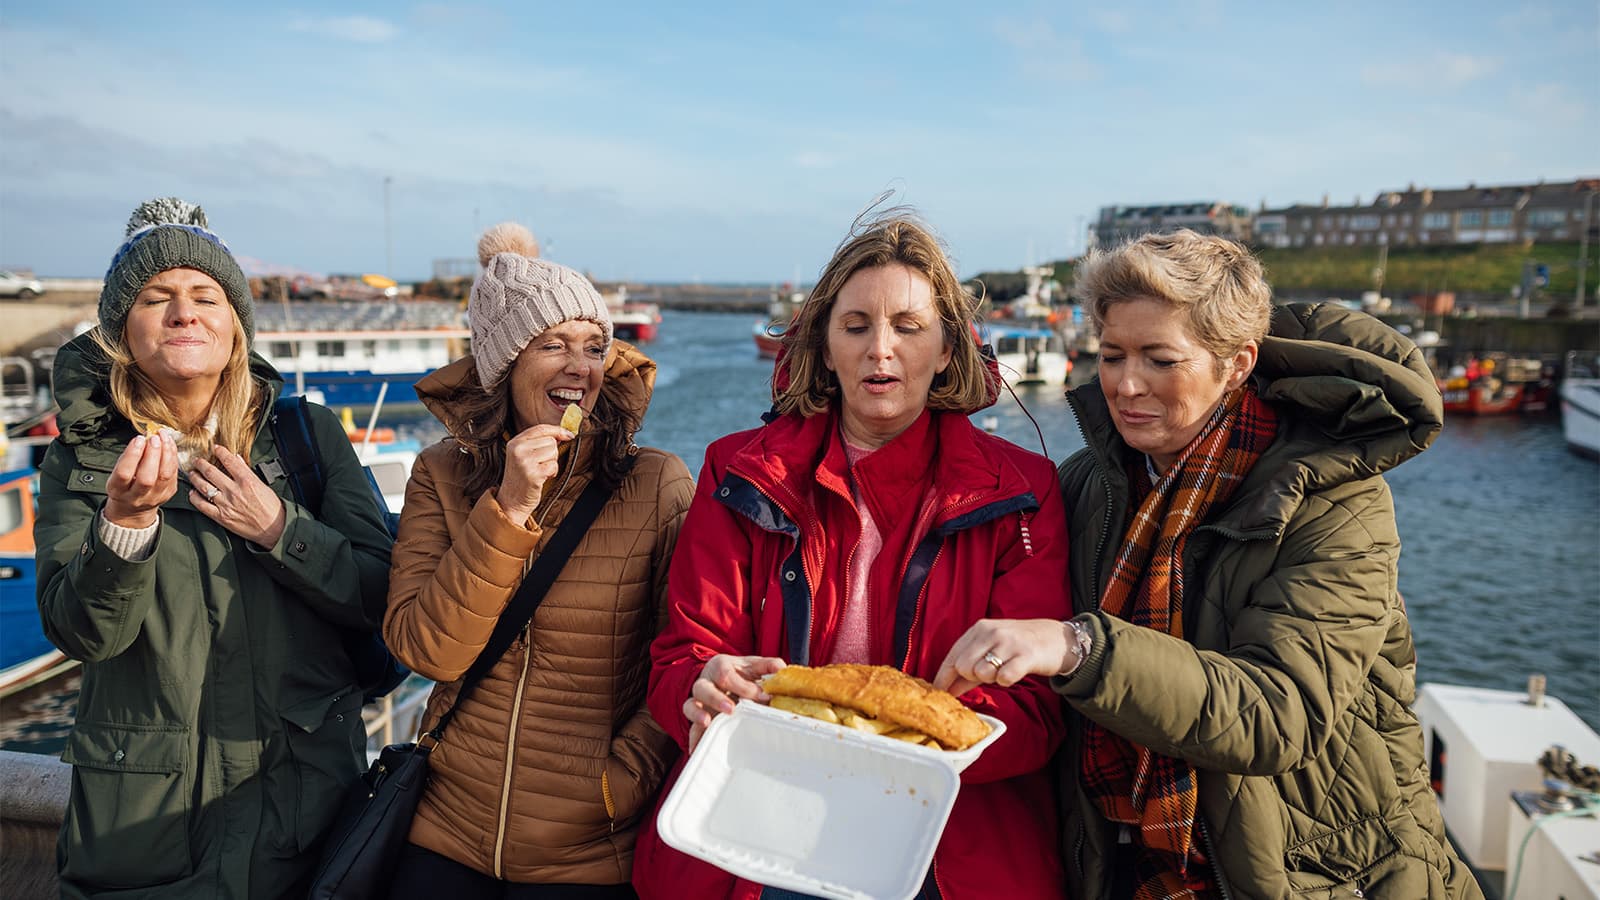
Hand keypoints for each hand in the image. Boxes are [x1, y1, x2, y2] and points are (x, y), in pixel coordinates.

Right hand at [104, 433, 178, 527]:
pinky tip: (170, 445)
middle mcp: (137, 496)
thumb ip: (128, 458)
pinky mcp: (169, 493)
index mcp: (118, 490)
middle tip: (154, 438)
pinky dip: (173, 456)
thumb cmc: (124, 484)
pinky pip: (174, 473)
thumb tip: (143, 439)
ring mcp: (155, 496)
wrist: (133, 508)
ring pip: (165, 475)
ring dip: (166, 453)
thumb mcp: (117, 473)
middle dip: (152, 454)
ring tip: (164, 437)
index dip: (132, 455)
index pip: (125, 473)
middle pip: (147, 477)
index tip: (138, 439)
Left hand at [190, 446, 287, 546]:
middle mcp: (234, 491)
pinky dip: (195, 497)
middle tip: (197, 460)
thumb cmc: (271, 508)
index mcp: (247, 481)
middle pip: (211, 472)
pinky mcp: (221, 516)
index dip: (220, 452)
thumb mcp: (263, 485)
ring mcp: (226, 504)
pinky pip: (202, 505)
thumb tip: (237, 460)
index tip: (215, 448)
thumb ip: (247, 472)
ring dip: (195, 478)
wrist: (273, 528)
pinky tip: (193, 493)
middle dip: (201, 464)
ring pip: (203, 486)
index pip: (229, 461)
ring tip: (192, 473)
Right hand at [497, 425, 574, 525]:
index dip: (557, 430)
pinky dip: (552, 473)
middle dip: (552, 453)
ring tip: (540, 471)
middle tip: (540, 465)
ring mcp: (525, 461)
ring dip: (552, 463)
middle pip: (550, 441)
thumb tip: (563, 433)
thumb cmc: (521, 478)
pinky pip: (554, 466)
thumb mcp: (523, 456)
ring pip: (554, 452)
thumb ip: (537, 442)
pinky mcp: (533, 474)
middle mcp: (518, 449)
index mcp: (514, 442)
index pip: (540, 428)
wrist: (511, 501)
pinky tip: (542, 478)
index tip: (569, 434)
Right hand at [683, 654, 785, 751]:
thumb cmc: (741, 673)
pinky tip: (696, 750)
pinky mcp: (698, 718)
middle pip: (703, 688)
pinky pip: (692, 728)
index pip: (725, 675)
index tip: (763, 696)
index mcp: (719, 667)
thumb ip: (768, 666)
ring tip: (707, 723)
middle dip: (716, 699)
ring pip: (690, 705)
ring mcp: (699, 702)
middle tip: (731, 709)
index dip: (744, 686)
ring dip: (697, 714)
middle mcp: (705, 683)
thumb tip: (780, 668)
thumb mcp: (754, 665)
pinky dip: (694, 739)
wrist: (723, 676)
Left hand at [933, 618, 1075, 696]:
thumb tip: (946, 689)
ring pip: (981, 673)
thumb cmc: (1019, 645)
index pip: (952, 656)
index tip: (937, 693)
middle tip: (987, 676)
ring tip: (1003, 670)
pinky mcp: (1025, 656)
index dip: (942, 678)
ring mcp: (1008, 643)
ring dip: (991, 679)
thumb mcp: (992, 649)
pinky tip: (1013, 673)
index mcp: (979, 629)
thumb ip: (970, 668)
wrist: (1056, 639)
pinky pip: (1004, 678)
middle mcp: (991, 633)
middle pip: (963, 666)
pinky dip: (1006, 681)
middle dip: (970, 678)